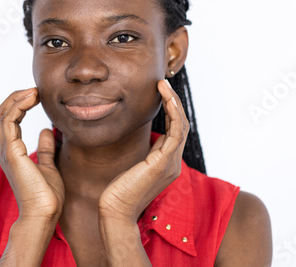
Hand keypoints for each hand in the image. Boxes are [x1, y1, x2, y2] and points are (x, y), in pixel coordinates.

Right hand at [0, 88, 64, 221]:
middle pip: (1, 114)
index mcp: (13, 151)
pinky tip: (33, 99)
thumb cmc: (47, 195)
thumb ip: (46, 148)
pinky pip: (9, 121)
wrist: (44, 213)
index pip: (9, 120)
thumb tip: (47, 130)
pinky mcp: (12, 152)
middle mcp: (6, 149)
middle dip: (16, 97)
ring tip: (34, 91)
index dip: (20, 104)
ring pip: (2, 114)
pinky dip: (19, 106)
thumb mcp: (49, 165)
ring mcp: (7, 150)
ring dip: (17, 98)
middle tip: (35, 90)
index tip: (37, 96)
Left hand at [98, 79, 188, 222]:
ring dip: (174, 103)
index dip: (169, 111)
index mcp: (166, 164)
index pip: (174, 132)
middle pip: (181, 126)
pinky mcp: (164, 162)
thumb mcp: (131, 168)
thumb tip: (134, 140)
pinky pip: (176, 130)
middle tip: (162, 84)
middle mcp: (173, 163)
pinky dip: (173, 111)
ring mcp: (171, 163)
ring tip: (163, 85)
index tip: (159, 94)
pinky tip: (165, 97)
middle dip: (174, 103)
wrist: (115, 211)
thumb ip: (140, 155)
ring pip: (181, 125)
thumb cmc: (117, 192)